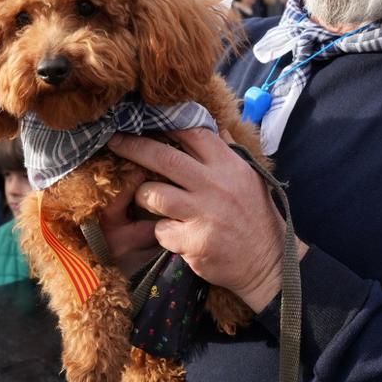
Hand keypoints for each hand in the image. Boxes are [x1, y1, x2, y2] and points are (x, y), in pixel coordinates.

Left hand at [106, 129, 306, 312]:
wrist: (268, 262)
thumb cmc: (256, 215)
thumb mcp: (250, 176)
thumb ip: (228, 151)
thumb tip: (214, 124)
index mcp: (229, 165)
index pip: (193, 133)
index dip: (166, 123)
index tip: (145, 119)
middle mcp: (215, 185)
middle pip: (163, 158)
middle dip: (133, 147)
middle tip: (114, 141)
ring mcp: (203, 214)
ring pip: (153, 194)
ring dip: (145, 196)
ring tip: (151, 200)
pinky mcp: (193, 242)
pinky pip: (160, 230)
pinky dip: (163, 232)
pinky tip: (176, 234)